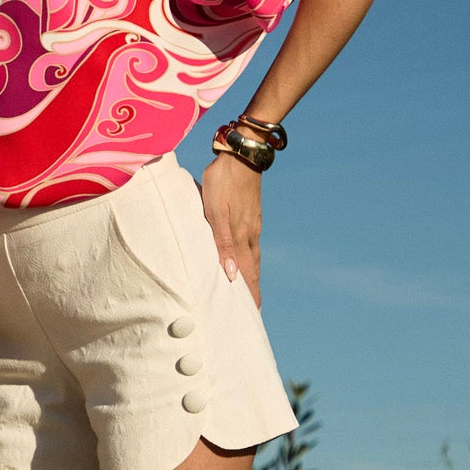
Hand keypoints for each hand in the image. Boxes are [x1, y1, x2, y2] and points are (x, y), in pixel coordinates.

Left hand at [199, 150, 263, 306]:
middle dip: (253, 291)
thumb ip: (222, 243)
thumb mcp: (216, 212)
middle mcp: (251, 234)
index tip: (253, 315)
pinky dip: (249, 259)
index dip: (250, 295)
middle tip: (253, 310)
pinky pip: (251, 244)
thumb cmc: (223, 182)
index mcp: (242, 237)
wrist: (241, 153)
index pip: (247, 275)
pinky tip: (245, 258)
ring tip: (249, 290)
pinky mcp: (251, 214)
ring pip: (252, 257)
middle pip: (253, 270)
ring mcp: (253, 224)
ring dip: (251, 276)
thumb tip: (232, 276)